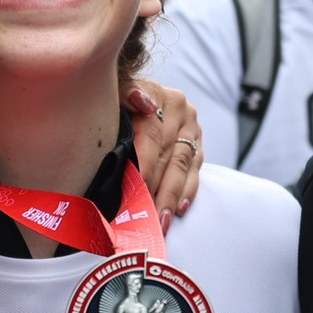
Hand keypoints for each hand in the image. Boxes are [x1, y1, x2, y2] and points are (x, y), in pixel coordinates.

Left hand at [125, 81, 201, 216]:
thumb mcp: (115, 91)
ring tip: (161, 221)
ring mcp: (191, 128)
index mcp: (158, 95)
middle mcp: (180, 110)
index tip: (136, 187)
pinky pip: (195, 171)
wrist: (136, 97)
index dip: (144, 162)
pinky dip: (187, 191)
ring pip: (181, 166)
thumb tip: (142, 101)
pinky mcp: (197, 144)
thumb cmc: (118, 101)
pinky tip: (179, 209)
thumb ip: (125, 92)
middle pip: (167, 154)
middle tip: (144, 215)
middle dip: (155, 187)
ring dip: (171, 196)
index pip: (151, 133)